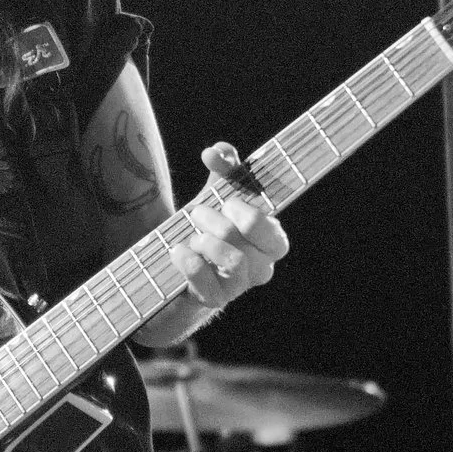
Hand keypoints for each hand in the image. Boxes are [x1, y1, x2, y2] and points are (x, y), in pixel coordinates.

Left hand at [168, 142, 289, 310]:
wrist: (177, 262)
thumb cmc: (207, 224)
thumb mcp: (216, 192)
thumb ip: (223, 167)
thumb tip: (216, 151)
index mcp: (268, 242)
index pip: (276, 237)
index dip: (253, 219)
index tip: (228, 203)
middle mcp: (259, 267)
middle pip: (250, 246)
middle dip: (220, 223)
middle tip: (197, 213)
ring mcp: (237, 287)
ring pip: (234, 263)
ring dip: (208, 242)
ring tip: (191, 234)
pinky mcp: (212, 300)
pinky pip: (207, 286)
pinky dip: (190, 264)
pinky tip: (178, 251)